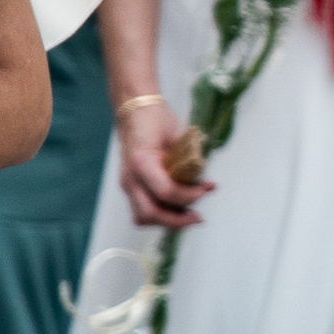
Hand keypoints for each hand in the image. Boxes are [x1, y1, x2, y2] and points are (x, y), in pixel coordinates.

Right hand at [116, 97, 210, 228]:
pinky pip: (143, 209)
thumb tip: (204, 179)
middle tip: (198, 218)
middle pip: (150, 214)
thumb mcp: (178, 136)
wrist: (136, 112)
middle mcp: (130, 177)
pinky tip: (180, 208)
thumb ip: (189, 158)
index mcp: (142, 162)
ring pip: (143, 217)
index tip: (205, 190)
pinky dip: (162, 213)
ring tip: (189, 216)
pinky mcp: (132, 187)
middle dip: (177, 221)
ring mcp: (128, 184)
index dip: (189, 196)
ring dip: (168, 221)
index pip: (165, 192)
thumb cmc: (157, 120)